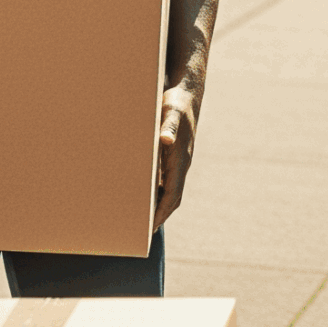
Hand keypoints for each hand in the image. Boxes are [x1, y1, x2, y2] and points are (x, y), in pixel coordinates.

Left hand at [153, 85, 198, 228]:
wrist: (187, 92)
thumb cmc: (176, 102)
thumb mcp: (170, 111)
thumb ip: (168, 126)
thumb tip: (167, 140)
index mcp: (180, 160)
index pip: (172, 194)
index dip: (161, 212)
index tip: (150, 228)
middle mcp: (180, 165)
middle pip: (172, 198)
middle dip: (159, 216)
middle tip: (142, 234)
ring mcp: (177, 162)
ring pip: (168, 191)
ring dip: (157, 207)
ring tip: (141, 222)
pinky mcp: (172, 156)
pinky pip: (164, 180)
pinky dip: (155, 192)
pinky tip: (142, 195)